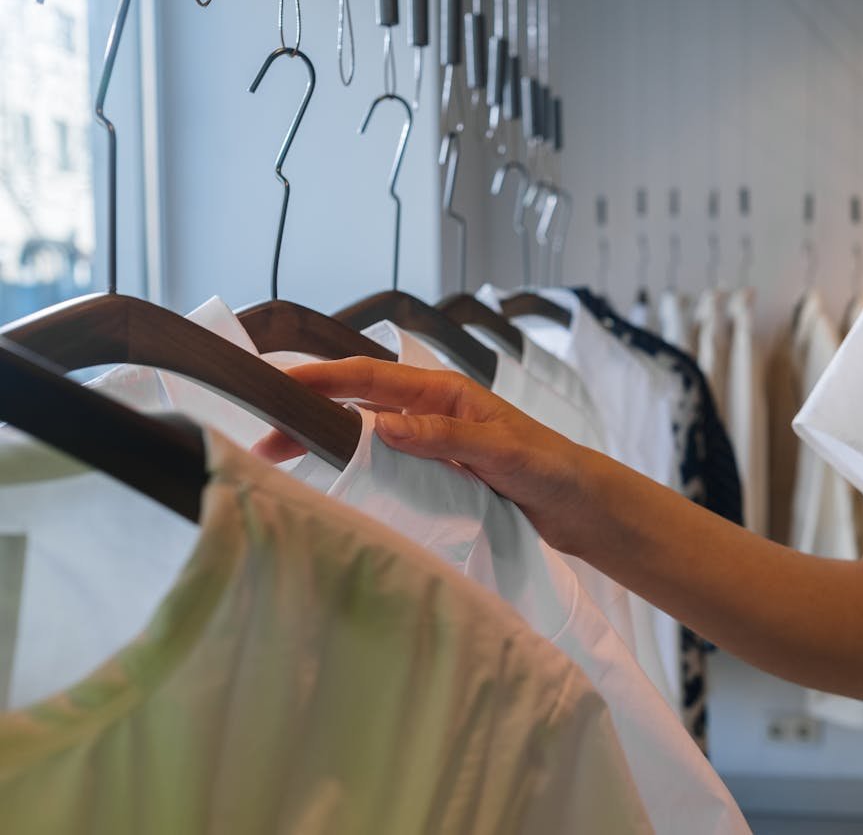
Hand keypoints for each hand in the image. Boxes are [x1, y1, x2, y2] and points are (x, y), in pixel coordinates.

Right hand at [253, 358, 597, 548]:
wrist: (580, 506)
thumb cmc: (550, 469)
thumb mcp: (500, 451)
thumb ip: (446, 438)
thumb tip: (383, 426)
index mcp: (444, 393)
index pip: (370, 377)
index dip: (321, 377)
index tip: (276, 383)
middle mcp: (431, 412)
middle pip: (357, 403)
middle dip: (309, 412)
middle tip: (263, 436)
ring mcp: (431, 443)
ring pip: (365, 434)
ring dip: (326, 442)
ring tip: (282, 458)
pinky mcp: (436, 473)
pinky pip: (386, 464)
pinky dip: (355, 467)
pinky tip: (331, 480)